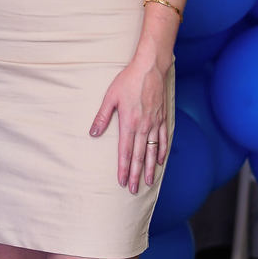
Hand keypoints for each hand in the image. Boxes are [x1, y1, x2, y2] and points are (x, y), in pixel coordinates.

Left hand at [90, 51, 169, 195]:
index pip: (125, 152)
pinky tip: (160, 161)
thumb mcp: (110, 97)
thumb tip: (93, 133)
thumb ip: (102, 117)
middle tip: (133, 190)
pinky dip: (162, 152)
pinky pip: (164, 139)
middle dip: (135, 174)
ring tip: (147, 182)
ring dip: (149, 168)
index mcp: (129, 123)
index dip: (123, 168)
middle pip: (139, 156)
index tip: (121, 181)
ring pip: (152, 151)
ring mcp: (155, 123)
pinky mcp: (162, 118)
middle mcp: (144, 127)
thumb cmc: (128, 81)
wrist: (150, 68)